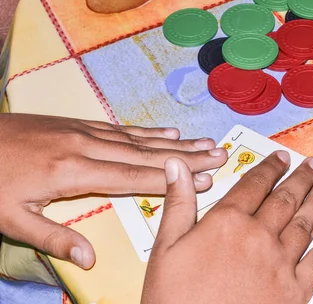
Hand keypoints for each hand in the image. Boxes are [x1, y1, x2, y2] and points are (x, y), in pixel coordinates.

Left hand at [0, 113, 226, 268]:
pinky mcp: (78, 124)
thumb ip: (53, 237)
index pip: (134, 177)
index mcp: (73, 172)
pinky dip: (147, 131)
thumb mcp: (10, 218)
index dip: (171, 180)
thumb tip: (90, 259)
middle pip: (146, 154)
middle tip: (220, 153)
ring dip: (175, 142)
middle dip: (187, 156)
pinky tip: (166, 132)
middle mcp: (86, 147)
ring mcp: (84, 132)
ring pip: (138, 138)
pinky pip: (120, 128)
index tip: (206, 179)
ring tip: (204, 141)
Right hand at [142, 152, 312, 303]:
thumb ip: (177, 205)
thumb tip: (178, 164)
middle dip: (302, 177)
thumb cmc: (174, 299)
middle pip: (285, 198)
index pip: (254, 184)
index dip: (270, 167)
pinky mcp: (295, 290)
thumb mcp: (164, 249)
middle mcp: (258, 236)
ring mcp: (280, 263)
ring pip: (306, 222)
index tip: (282, 156)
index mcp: (227, 222)